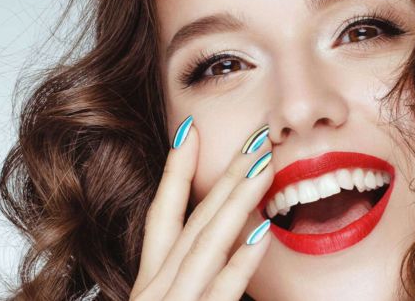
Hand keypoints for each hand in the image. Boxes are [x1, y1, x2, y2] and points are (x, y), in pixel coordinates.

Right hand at [130, 117, 273, 299]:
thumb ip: (187, 283)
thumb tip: (219, 255)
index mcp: (150, 282)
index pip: (161, 216)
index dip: (176, 170)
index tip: (190, 128)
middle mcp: (157, 288)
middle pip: (194, 221)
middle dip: (225, 175)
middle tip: (256, 138)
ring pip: (207, 243)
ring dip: (236, 201)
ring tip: (264, 166)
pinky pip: (221, 291)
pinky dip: (240, 263)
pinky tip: (263, 234)